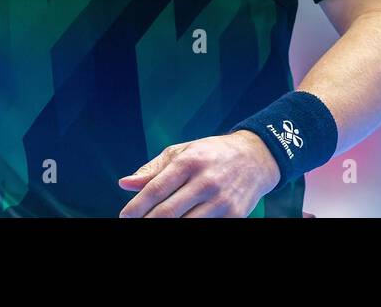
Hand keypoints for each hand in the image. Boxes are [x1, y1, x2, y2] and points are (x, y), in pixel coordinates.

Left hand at [117, 131, 280, 216]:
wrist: (255, 158)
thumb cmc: (211, 154)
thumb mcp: (182, 152)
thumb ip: (153, 169)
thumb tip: (125, 184)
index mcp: (189, 161)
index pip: (156, 189)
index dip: (137, 207)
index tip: (124, 217)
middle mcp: (206, 181)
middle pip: (168, 212)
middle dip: (148, 222)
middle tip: (136, 226)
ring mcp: (221, 200)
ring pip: (186, 224)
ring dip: (167, 228)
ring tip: (154, 225)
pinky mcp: (234, 216)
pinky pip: (206, 228)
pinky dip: (189, 229)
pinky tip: (180, 225)